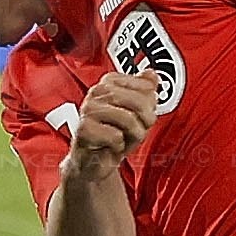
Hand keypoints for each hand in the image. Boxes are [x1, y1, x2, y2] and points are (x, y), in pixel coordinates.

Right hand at [62, 66, 159, 182]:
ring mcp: (88, 109)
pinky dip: (119, 146)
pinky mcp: (84, 129)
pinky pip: (115, 136)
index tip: (144, 114)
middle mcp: (97, 91)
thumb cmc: (113, 135)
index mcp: (110, 82)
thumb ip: (145, 91)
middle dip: (146, 120)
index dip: (151, 104)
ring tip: (126, 138)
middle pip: (138, 101)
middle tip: (140, 129)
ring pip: (127, 118)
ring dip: (134, 134)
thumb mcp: (136, 112)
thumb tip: (151, 74)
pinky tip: (111, 145)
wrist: (94, 161)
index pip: (145, 86)